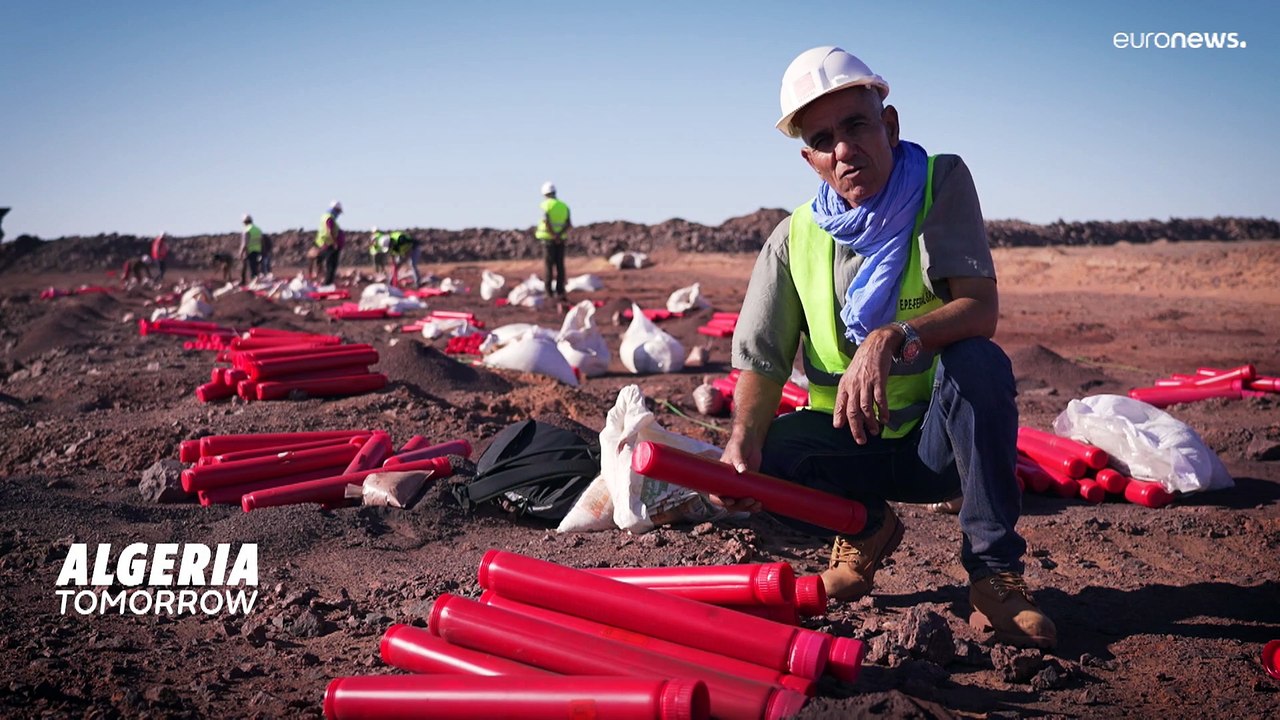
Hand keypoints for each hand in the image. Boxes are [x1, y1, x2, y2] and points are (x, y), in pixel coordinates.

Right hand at [711, 435, 763, 512]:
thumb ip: (738, 459)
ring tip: (758, 505)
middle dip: (739, 506)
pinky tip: (761, 506)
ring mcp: (738, 486)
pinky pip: (748, 500)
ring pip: (739, 504)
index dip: (721, 502)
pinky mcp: (748, 486)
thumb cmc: (739, 443)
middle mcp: (727, 484)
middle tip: (750, 501)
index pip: (715, 495)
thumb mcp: (737, 450)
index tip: (731, 501)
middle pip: (729, 504)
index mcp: (719, 478)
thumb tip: (742, 471)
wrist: (750, 440)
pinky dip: (753, 505)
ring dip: (747, 508)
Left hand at [833, 325, 901, 443]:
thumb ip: (847, 393)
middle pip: (852, 411)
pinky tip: (885, 419)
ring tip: (875, 431)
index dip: (840, 418)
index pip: (839, 405)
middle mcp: (853, 386)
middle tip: (861, 440)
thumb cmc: (863, 363)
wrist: (876, 345)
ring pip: (866, 408)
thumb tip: (844, 412)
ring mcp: (866, 383)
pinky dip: (882, 411)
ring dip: (870, 422)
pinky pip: (880, 399)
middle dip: (856, 428)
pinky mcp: (879, 381)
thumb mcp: (850, 377)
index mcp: (845, 385)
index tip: (841, 428)